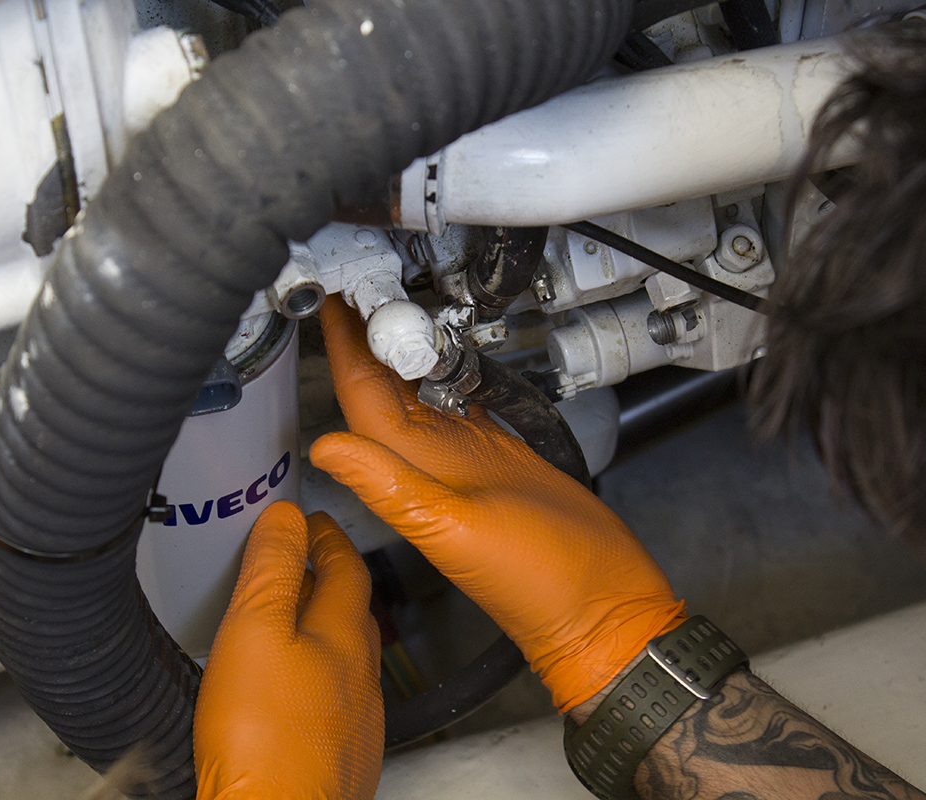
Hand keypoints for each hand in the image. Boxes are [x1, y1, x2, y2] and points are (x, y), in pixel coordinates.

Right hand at [193, 501, 382, 798]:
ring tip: (287, 624)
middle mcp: (362, 675)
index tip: (308, 523)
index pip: (347, 565)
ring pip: (346, 657)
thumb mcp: (254, 631)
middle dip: (326, 579)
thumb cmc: (264, 739)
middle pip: (351, 610)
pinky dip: (316, 679)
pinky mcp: (343, 756)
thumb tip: (286, 518)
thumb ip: (271, 570)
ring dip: (321, 631)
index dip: (325, 536)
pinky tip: (289, 693)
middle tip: (298, 564)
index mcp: (346, 634)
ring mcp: (357, 719)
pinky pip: (336, 701)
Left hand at [310, 296, 685, 712]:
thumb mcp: (458, 529)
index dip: (342, 349)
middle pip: (384, 385)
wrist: (599, 601)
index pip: (362, 400)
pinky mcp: (496, 454)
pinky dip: (448, 371)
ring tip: (393, 298)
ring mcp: (462, 457)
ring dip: (402, 346)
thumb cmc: (537, 581)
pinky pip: (460, 401)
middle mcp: (429, 463)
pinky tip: (443, 347)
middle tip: (360, 280)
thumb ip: (394, 489)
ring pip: (419, 389)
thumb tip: (326, 447)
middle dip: (367, 334)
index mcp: (412, 477)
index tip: (331, 301)